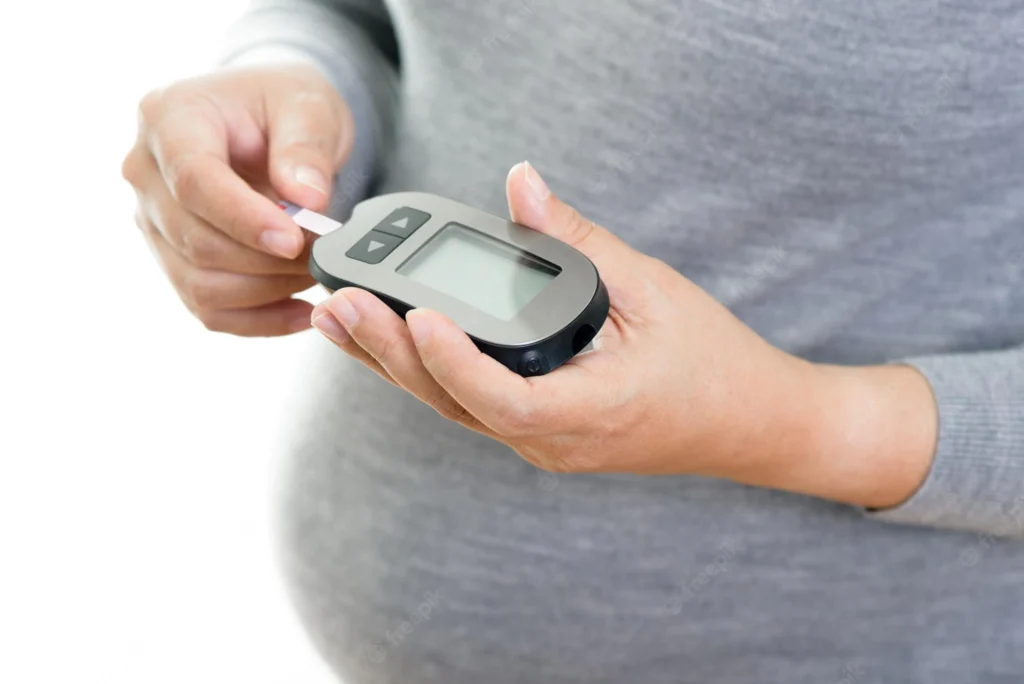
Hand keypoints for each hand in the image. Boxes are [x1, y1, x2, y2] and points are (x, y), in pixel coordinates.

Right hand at [122, 63, 352, 335]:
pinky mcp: (172, 259)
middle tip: (324, 256)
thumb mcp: (308, 106)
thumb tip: (307, 201)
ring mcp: (153, 221)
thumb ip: (306, 148)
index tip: (294, 240)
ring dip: (267, 291)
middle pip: (197, 240)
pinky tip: (302, 311)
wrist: (270, 121)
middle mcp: (146, 172)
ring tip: (318, 274)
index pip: (194, 181)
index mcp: (169, 118)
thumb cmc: (285, 104)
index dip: (244, 218)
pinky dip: (259, 319)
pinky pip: (208, 309)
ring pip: (200, 283)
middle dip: (268, 259)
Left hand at [312, 162, 938, 508]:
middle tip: (343, 302)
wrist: (749, 424)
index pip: (501, 398)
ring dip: (396, 364)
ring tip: (343, 317)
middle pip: (455, 404)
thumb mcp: (652, 291)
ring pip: (453, 408)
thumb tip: (522, 185)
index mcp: (589, 414)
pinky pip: (470, 406)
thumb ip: (580, 241)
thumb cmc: (711, 362)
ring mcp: (542, 444)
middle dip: (392, 354)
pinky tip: (394, 338)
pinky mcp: (539, 432)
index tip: (417, 314)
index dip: (452, 361)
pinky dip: (428, 371)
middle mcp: (554, 442)